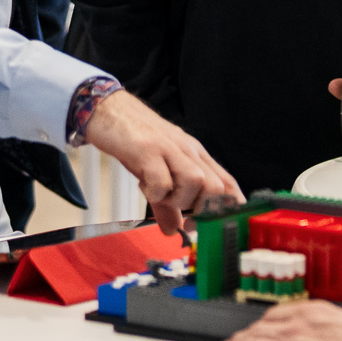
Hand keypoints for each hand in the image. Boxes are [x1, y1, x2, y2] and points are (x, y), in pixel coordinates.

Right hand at [84, 89, 242, 234]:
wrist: (110, 110)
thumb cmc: (137, 140)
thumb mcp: (157, 172)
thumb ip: (167, 204)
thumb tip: (173, 231)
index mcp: (194, 155)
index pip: (225, 181)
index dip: (231, 205)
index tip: (223, 225)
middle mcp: (187, 150)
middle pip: (215, 185)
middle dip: (202, 209)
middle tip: (184, 217)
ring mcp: (168, 149)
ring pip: (195, 181)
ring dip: (179, 199)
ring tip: (161, 196)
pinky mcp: (147, 150)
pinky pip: (162, 180)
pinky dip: (156, 193)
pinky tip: (145, 187)